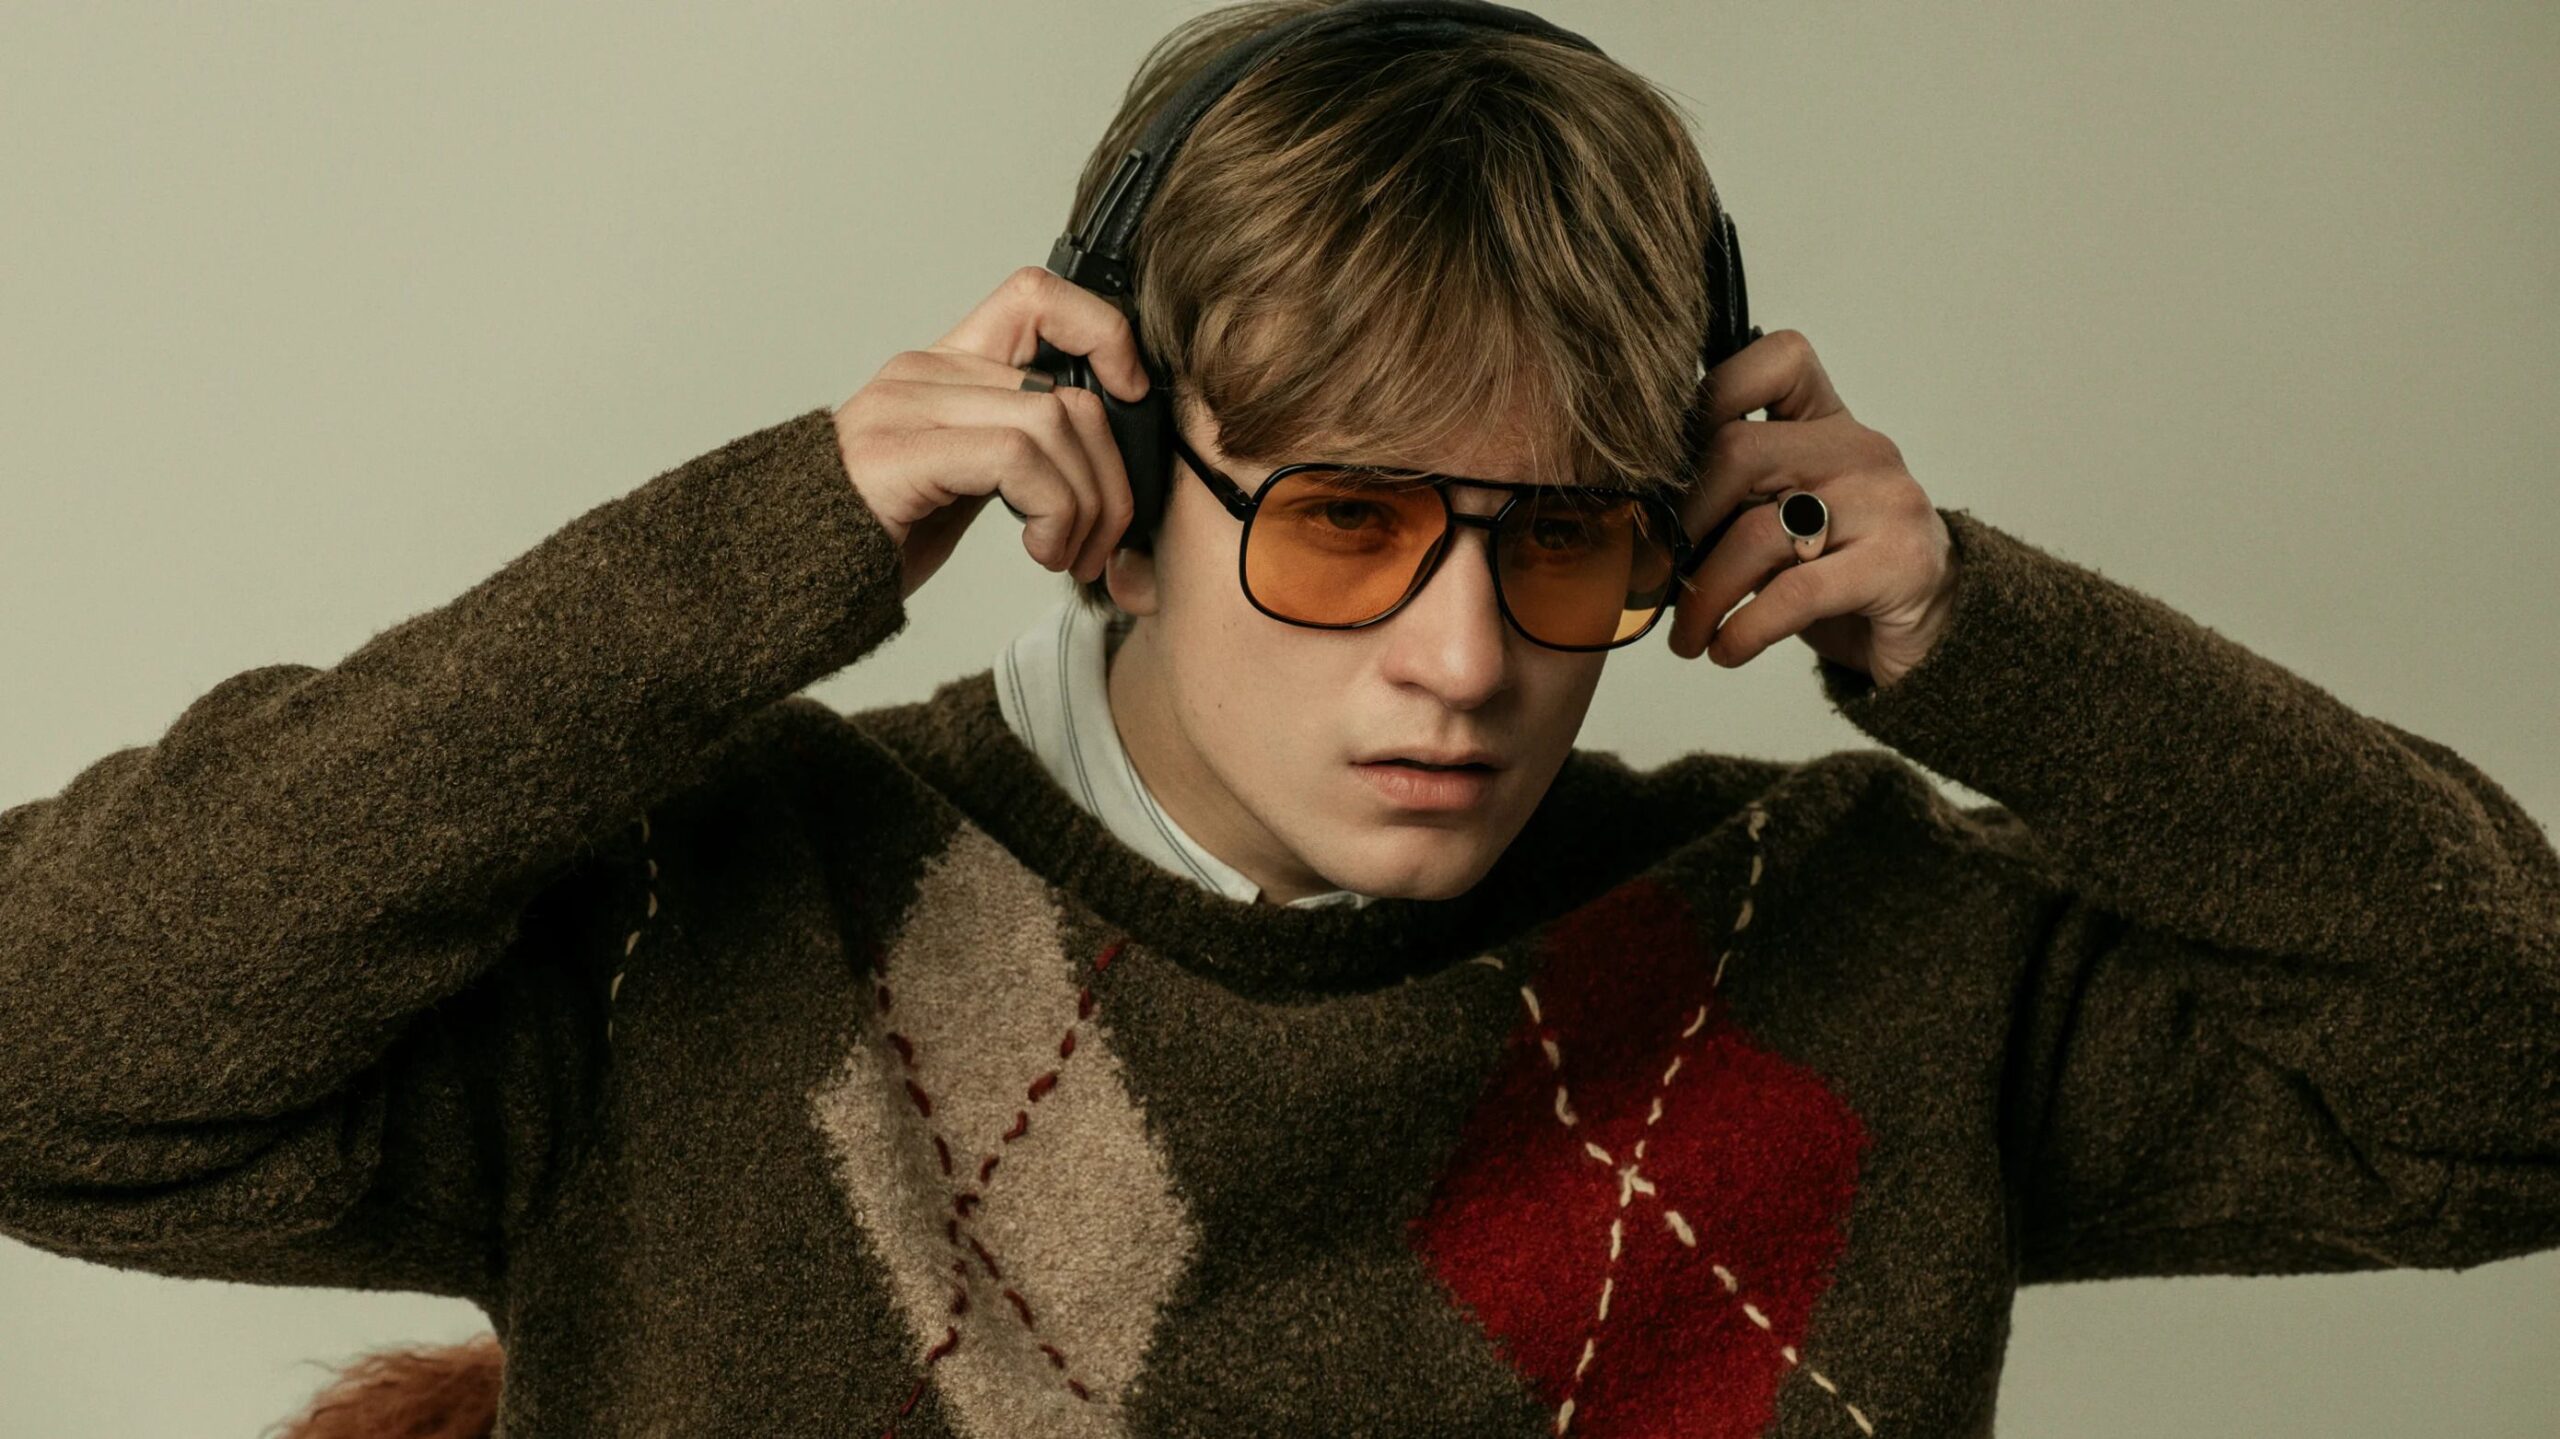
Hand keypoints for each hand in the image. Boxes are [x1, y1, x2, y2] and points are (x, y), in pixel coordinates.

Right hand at [830, 266, 1152, 601]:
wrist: (787, 579)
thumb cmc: (878, 538)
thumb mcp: (967, 483)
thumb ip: (1022, 453)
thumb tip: (1110, 466)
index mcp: (945, 368)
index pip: (1037, 297)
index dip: (1103, 332)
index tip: (1131, 397)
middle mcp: (924, 373)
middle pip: (1071, 392)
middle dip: (1112, 478)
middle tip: (1103, 541)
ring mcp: (905, 407)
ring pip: (1053, 423)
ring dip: (1085, 505)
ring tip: (1066, 553)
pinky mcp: (896, 453)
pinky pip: (1015, 458)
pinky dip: (1053, 511)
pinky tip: (1041, 550)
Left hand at [1665, 330, 1958, 689]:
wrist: (1936, 630)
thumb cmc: (1840, 569)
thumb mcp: (1783, 516)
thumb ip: (1731, 496)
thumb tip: (1640, 518)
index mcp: (1828, 422)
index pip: (1775, 360)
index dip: (1708, 399)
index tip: (1669, 470)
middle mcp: (1860, 449)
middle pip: (1739, 451)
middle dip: (1682, 522)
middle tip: (1660, 573)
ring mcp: (1885, 503)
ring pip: (1758, 531)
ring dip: (1703, 595)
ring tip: (1687, 635)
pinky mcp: (1899, 566)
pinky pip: (1795, 592)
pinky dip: (1744, 628)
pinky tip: (1726, 649)